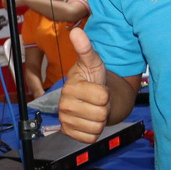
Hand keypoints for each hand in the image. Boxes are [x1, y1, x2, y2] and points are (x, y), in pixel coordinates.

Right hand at [58, 28, 109, 142]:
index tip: (97, 88)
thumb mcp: (93, 63)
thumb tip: (77, 31)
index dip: (105, 93)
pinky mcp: (69, 133)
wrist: (90, 98)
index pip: (102, 97)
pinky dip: (94, 131)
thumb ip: (86, 49)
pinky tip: (89, 121)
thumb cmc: (92, 79)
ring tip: (93, 109)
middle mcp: (64, 105)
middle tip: (96, 101)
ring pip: (97, 127)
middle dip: (103, 108)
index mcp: (70, 87)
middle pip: (101, 114)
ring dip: (99, 120)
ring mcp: (65, 120)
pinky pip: (91, 138)